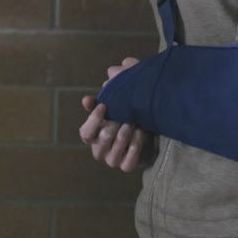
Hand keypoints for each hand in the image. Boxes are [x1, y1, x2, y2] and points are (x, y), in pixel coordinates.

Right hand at [79, 57, 153, 172]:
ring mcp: (113, 159)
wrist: (152, 126)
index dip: (92, 120)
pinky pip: (127, 163)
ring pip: (113, 154)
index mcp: (94, 134)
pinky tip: (141, 134)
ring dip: (125, 136)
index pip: (84, 133)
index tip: (104, 105)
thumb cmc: (131, 109)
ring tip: (135, 123)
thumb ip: (117, 83)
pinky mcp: (127, 166)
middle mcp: (100, 149)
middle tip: (126, 115)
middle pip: (101, 141)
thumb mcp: (124, 95)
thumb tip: (111, 71)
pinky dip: (134, 148)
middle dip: (114, 126)